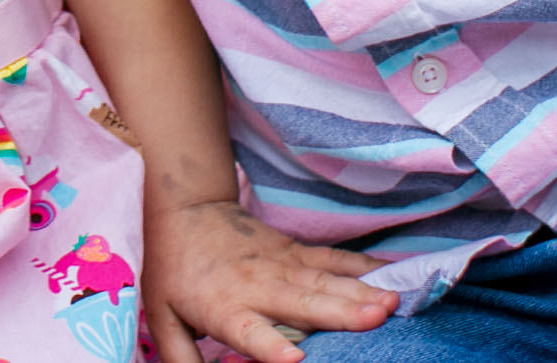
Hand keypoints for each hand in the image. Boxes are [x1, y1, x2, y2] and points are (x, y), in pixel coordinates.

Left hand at [143, 199, 395, 362]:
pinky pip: (334, 260)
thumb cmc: (173, 270)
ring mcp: (282, 264)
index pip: (250, 331)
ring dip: (361, 291)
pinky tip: (392, 274)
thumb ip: (180, 357)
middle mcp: (259, 286)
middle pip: (303, 303)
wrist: (185, 209)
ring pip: (326, 281)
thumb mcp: (163, 317)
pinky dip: (365, 267)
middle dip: (341, 313)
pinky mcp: (296, 250)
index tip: (296, 359)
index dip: (272, 347)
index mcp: (226, 307)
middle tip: (377, 318)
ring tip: (392, 301)